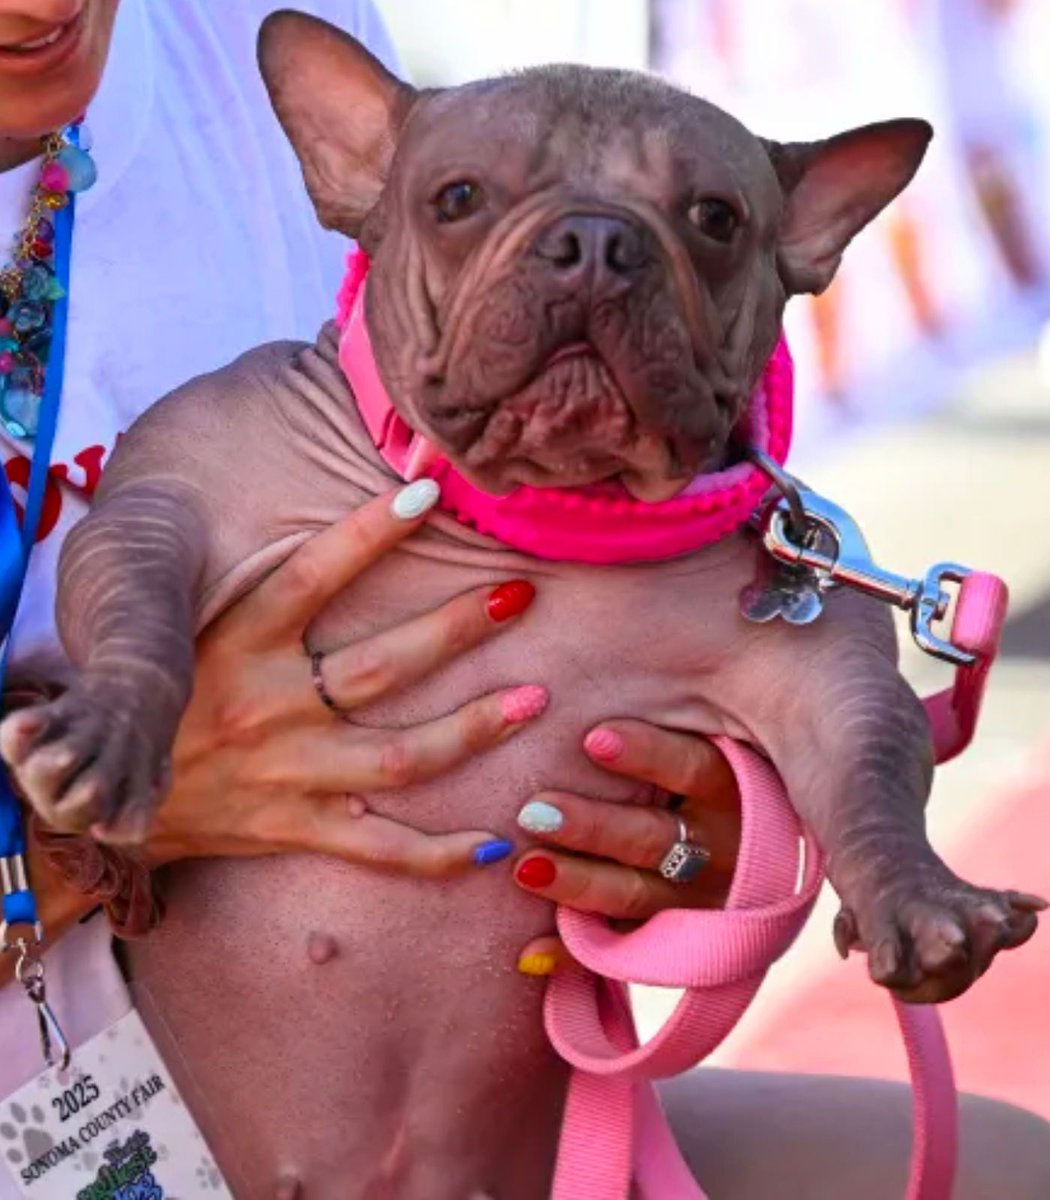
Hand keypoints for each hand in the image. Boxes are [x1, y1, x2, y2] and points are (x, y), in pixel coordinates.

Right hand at [146, 481, 543, 875]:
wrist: (99, 800)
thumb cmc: (160, 697)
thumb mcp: (187, 629)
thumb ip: (253, 587)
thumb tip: (329, 525)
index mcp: (234, 645)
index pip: (311, 576)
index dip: (370, 533)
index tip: (429, 493)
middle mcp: (266, 708)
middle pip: (382, 668)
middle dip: (457, 630)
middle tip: (520, 596)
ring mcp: (287, 775)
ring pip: (399, 758)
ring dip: (473, 730)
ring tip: (535, 699)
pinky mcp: (295, 830)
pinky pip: (379, 850)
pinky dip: (437, 855)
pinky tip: (494, 843)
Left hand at [511, 721, 740, 975]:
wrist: (763, 857)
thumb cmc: (715, 771)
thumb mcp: (718, 737)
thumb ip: (677, 709)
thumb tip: (587, 642)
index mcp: (739, 788)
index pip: (697, 769)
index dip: (647, 755)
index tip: (592, 738)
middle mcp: (724, 848)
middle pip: (656, 837)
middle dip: (594, 827)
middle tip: (534, 810)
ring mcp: (699, 901)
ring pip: (635, 894)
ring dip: (577, 883)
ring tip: (525, 868)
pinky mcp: (674, 939)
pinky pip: (620, 951)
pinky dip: (574, 954)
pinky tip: (529, 952)